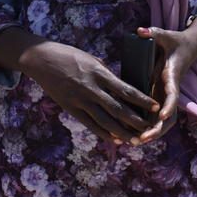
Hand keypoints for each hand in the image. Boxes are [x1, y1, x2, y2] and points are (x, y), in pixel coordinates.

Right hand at [20, 40, 158, 144]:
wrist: (41, 60)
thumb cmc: (70, 56)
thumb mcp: (92, 60)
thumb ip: (106, 75)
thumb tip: (122, 88)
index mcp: (99, 73)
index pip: (125, 90)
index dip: (142, 100)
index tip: (155, 106)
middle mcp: (91, 89)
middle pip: (118, 109)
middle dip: (136, 120)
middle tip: (150, 129)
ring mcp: (80, 100)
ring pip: (105, 121)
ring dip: (122, 132)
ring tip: (136, 140)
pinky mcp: (71, 108)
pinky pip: (90, 124)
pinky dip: (104, 133)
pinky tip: (116, 139)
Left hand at [132, 22, 196, 143]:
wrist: (188, 47)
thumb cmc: (175, 41)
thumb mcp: (166, 35)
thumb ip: (154, 32)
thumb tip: (141, 31)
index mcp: (172, 76)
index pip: (173, 94)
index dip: (169, 105)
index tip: (163, 115)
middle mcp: (170, 90)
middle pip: (169, 115)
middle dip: (157, 128)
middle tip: (143, 138)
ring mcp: (166, 96)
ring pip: (163, 121)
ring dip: (152, 132)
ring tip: (136, 142)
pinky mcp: (161, 97)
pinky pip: (156, 117)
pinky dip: (148, 127)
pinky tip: (135, 136)